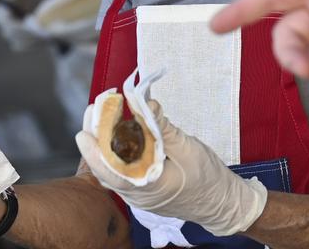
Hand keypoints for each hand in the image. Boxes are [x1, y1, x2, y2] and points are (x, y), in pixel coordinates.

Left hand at [74, 101, 266, 236]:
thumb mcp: (187, 148)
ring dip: (104, 142)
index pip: (111, 172)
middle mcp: (138, 194)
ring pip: (111, 169)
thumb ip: (161, 127)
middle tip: (95, 108)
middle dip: (96, 137)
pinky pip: (121, 171)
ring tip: (101, 114)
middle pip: (106, 167)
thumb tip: (144, 104)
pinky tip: (117, 131)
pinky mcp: (143, 189)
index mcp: (149, 187)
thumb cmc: (208, 179)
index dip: (94, 150)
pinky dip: (116, 150)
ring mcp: (139, 194)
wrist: (223, 204)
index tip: (84, 130)